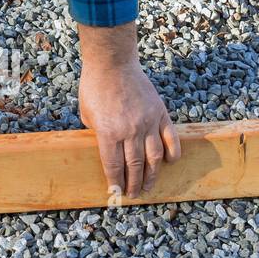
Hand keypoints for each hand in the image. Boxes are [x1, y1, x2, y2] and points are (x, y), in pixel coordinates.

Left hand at [77, 22, 180, 197]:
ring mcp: (148, 122)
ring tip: (148, 186)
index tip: (117, 193)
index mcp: (108, 132)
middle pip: (134, 166)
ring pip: (154, 157)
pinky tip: (168, 163)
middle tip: (133, 194)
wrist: (113, 63)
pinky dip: (171, 153)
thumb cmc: (95, 87)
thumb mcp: (86, 114)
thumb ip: (98, 133)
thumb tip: (107, 150)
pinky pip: (170, 138)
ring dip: (151, 175)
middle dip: (133, 184)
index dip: (116, 182)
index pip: (113, 166)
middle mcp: (130, 130)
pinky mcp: (160, 113)